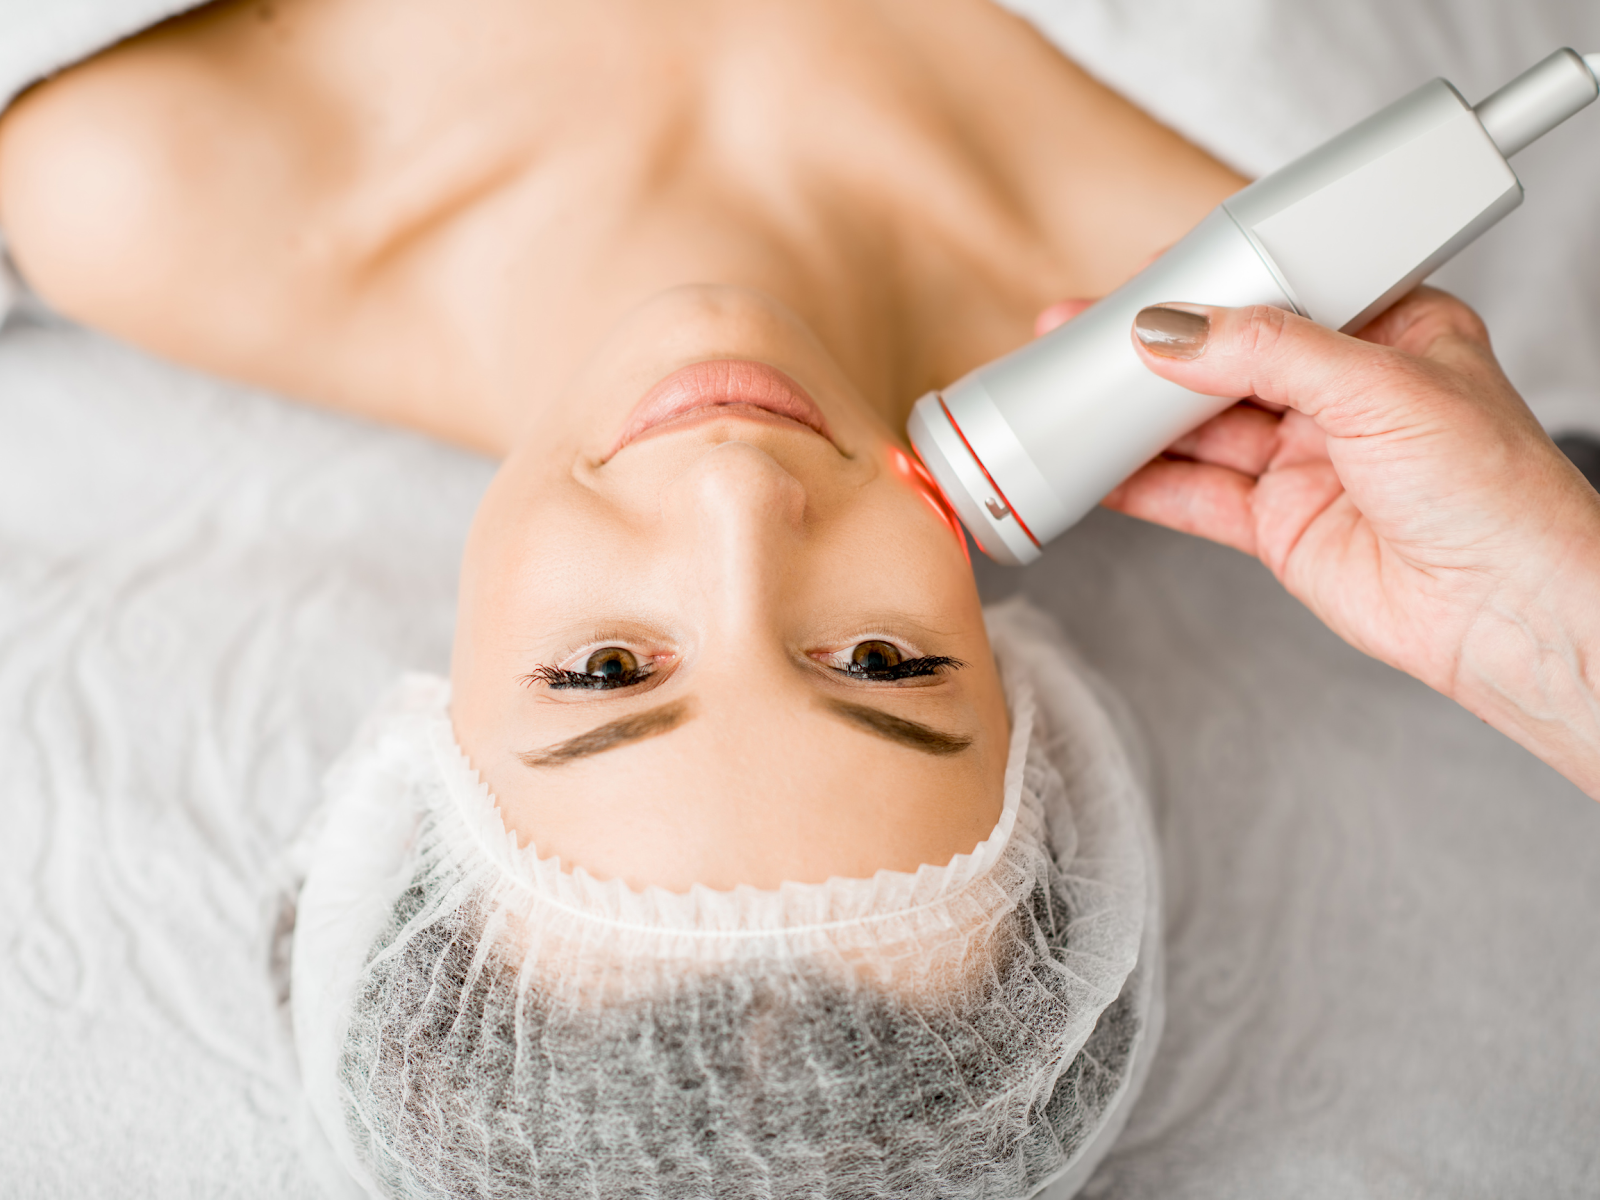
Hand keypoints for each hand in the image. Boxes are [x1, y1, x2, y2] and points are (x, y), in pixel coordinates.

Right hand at [1100, 288, 1599, 796]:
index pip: (1279, 292)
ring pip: (1201, 430)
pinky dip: (1144, 486)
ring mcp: (1306, 461)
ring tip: (1071, 399)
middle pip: (1226, 362)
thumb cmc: (1496, 491)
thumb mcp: (1381, 385)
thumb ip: (1269, 351)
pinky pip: (1196, 497)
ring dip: (1137, 419)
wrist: (1509, 613)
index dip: (1210, 285)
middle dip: (1154, 353)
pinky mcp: (1278, 525)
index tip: (1143, 280)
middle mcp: (1342, 395)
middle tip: (1082, 336)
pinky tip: (1099, 470)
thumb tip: (1174, 330)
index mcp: (1387, 332)